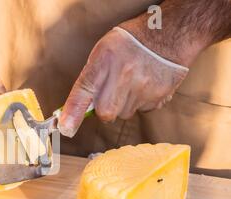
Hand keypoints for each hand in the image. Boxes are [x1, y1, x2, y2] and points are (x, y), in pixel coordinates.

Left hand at [59, 27, 188, 137]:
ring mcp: (143, 86)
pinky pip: (141, 110)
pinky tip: (145, 84)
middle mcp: (124, 74)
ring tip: (132, 82)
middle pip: (106, 113)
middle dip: (105, 108)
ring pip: (124, 113)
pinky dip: (140, 102)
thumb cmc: (129, 43)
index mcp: (105, 60)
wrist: (169, 33)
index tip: (66, 128)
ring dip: (124, 104)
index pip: (84, 91)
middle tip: (112, 91)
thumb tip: (72, 112)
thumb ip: (89, 80)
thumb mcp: (103, 52)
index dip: (73, 113)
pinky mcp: (158, 96)